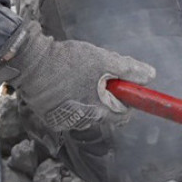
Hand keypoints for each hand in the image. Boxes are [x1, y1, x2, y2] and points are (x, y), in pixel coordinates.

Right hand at [4, 22, 155, 131]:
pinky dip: (71, 99)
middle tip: (98, 76)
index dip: (126, 99)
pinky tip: (65, 83)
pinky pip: (69, 111)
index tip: (122, 86)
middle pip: (104, 113)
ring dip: (87, 98)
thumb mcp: (101, 59)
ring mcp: (64, 121)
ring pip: (86, 112)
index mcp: (97, 110)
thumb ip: (127, 68)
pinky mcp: (50, 118)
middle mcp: (81, 121)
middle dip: (105, 97)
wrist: (30, 62)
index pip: (123, 114)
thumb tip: (151, 76)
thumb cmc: (67, 60)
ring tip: (78, 76)